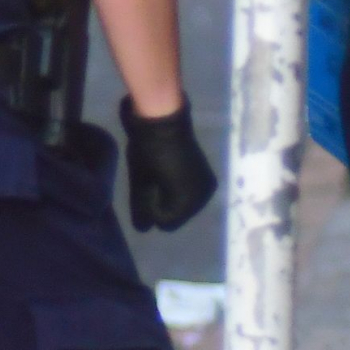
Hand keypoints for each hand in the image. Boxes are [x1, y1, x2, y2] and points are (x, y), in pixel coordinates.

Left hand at [119, 98, 217, 231]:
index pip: (165, 222)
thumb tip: (143, 228)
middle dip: (164, 205)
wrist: (165, 121)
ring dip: (172, 197)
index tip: (148, 188)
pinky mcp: (207, 175)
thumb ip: (142, 209)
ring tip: (163, 175)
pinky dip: (181, 189)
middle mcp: (203, 198)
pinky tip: (173, 173)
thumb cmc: (149, 152)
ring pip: (185, 206)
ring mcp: (207, 186)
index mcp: (187, 201)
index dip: (152, 208)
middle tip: (154, 182)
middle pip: (178, 216)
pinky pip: (191, 194)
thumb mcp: (141, 184)